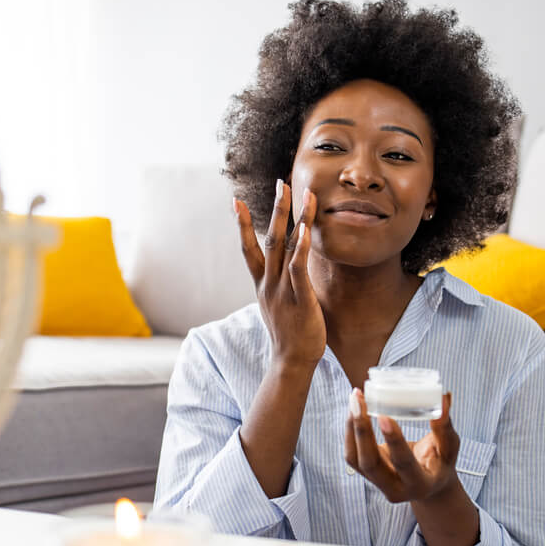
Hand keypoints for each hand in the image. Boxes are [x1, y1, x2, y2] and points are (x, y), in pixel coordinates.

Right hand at [235, 181, 324, 368]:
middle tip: (280, 183)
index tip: (236, 201)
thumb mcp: (279, 305)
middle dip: (275, 209)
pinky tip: (308, 227)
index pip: (248, 248)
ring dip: (293, 217)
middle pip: (269, 238)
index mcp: (262, 284)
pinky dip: (302, 245)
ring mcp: (282, 289)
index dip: (242, 224)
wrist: (291, 362)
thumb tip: (283, 273)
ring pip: (285, 246)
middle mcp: (269, 282)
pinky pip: (299, 266)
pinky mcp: (299, 297)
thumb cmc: (290, 334)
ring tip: (301, 193)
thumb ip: (279, 286)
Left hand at [345, 389, 458, 502]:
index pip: (403, 463)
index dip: (393, 440)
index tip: (383, 416)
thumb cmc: (440, 463)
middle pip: (370, 463)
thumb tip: (444, 397)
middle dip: (362, 430)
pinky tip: (354, 409)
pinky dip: (349, 430)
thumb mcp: (449, 448)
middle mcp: (395, 488)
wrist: (428, 486)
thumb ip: (444, 426)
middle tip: (360, 400)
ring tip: (355, 399)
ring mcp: (377, 483)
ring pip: (354, 458)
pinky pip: (351, 453)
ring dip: (351, 427)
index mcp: (419, 484)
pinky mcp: (366, 473)